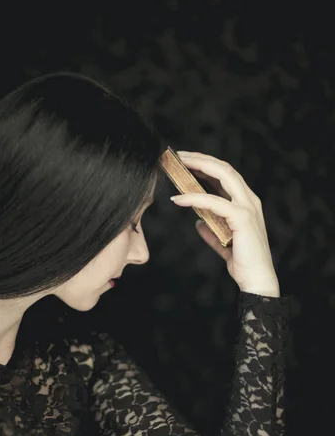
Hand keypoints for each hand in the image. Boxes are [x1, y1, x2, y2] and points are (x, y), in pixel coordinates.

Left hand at [170, 151, 279, 296]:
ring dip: (198, 166)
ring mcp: (247, 207)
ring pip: (223, 175)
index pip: (226, 175)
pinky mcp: (242, 218)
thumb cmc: (243, 262)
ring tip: (177, 165)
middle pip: (224, 168)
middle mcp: (249, 200)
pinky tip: (177, 199)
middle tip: (178, 155)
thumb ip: (212, 231)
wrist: (256, 280)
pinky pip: (213, 202)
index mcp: (246, 203)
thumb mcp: (223, 242)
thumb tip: (198, 223)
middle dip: (200, 158)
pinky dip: (193, 198)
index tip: (186, 162)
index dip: (206, 165)